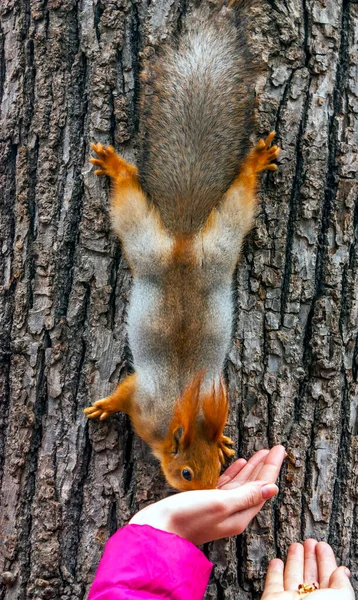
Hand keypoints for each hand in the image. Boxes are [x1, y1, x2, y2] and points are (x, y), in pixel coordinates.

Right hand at [129, 445, 285, 544]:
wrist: (157, 530)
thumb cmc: (186, 517)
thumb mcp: (219, 504)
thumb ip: (245, 496)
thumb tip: (271, 489)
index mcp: (239, 515)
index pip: (262, 487)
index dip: (271, 467)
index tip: (280, 449)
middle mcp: (232, 514)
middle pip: (255, 486)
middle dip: (265, 466)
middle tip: (275, 448)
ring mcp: (219, 510)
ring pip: (243, 485)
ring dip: (252, 469)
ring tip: (261, 453)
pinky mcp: (206, 505)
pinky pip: (228, 486)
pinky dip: (235, 474)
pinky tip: (239, 464)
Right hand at [262, 539, 353, 599]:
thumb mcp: (341, 599)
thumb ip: (342, 585)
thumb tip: (342, 571)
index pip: (328, 579)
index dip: (326, 560)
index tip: (322, 546)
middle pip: (310, 576)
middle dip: (310, 557)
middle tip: (310, 541)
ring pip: (292, 577)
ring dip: (294, 560)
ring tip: (296, 545)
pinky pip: (273, 584)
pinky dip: (274, 571)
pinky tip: (276, 561)